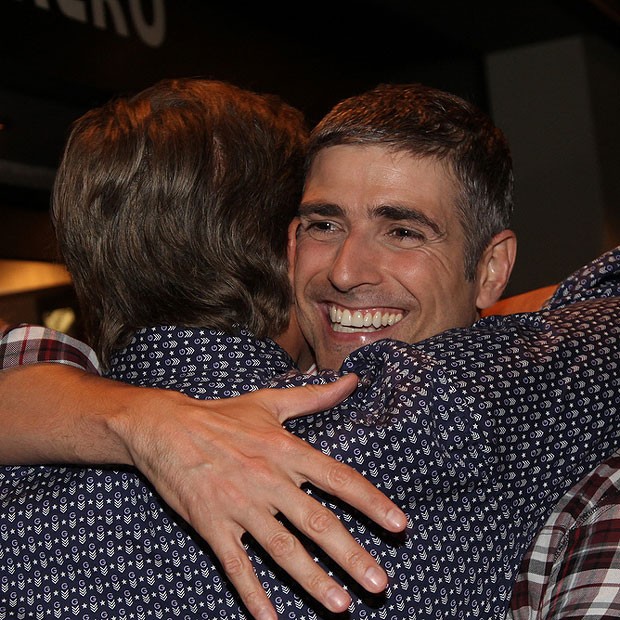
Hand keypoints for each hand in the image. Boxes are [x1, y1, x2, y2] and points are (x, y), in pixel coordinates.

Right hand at [111, 375, 406, 619]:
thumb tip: (352, 381)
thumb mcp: (270, 402)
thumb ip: (316, 397)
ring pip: (282, 550)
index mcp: (286, 450)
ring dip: (313, 580)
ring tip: (342, 605)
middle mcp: (268, 480)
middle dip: (351, 556)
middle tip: (379, 584)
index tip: (399, 524)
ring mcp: (239, 505)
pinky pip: (236, 565)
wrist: (165, 427)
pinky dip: (253, 594)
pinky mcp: (211, 524)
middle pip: (317, 522)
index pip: (339, 478)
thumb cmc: (221, 415)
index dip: (372, 502)